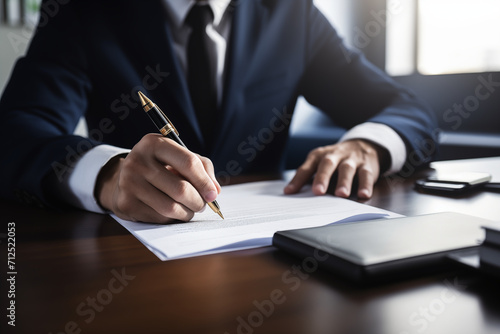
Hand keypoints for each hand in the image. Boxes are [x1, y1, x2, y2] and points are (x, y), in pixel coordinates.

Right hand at [95, 134, 220, 223]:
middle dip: (198, 201)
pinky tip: (172, 212)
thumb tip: (214, 191)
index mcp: (153, 143)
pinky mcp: (126, 204)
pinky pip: (160, 218)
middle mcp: (138, 161)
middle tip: (202, 205)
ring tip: (190, 209)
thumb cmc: (160, 166)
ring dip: (187, 213)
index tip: (213, 194)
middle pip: (181, 189)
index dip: (204, 182)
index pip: (188, 163)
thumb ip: (202, 167)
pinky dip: (172, 218)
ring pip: (171, 207)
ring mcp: (129, 183)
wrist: (124, 178)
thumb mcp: (179, 156)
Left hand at [284, 139, 388, 198]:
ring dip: (344, 182)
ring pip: (347, 169)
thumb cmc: (336, 160)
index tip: (289, 192)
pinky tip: (363, 195)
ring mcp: (351, 160)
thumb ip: (308, 177)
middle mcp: (334, 155)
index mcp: (319, 156)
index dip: (298, 179)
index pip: (306, 167)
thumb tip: (292, 193)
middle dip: (322, 178)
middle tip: (318, 191)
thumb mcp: (320, 163)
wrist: (363, 145)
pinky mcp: (367, 165)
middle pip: (327, 164)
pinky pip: (366, 175)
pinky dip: (365, 185)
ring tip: (342, 195)